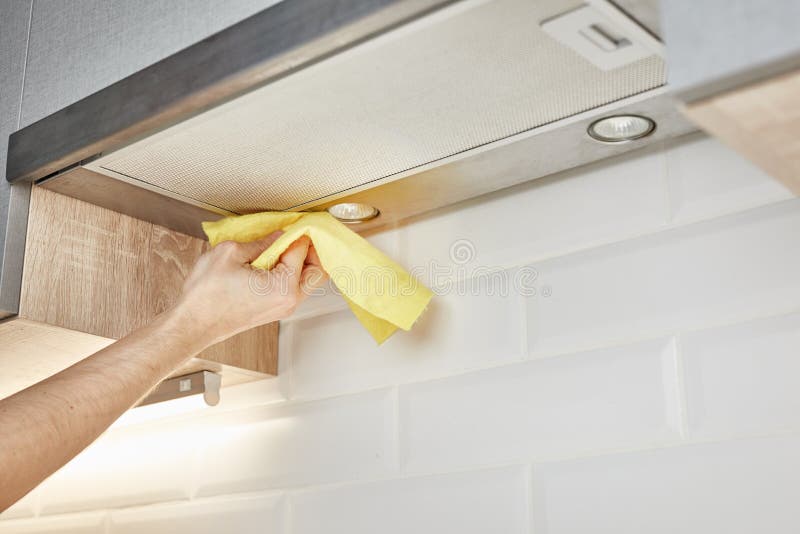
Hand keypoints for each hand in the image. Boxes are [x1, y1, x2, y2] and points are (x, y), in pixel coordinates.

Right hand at [174, 232, 327, 346]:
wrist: (193, 324)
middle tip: (298, 232)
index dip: (299, 231)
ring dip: (302, 260)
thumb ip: (260, 242)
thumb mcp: (230, 253)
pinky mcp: (275, 310)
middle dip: (312, 248)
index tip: (294, 220)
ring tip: (285, 243)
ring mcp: (283, 308)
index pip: (302, 250)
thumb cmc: (206, 295)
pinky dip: (292, 271)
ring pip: (307, 280)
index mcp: (284, 287)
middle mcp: (290, 300)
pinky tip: (275, 259)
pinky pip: (294, 287)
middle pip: (318, 270)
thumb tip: (278, 235)